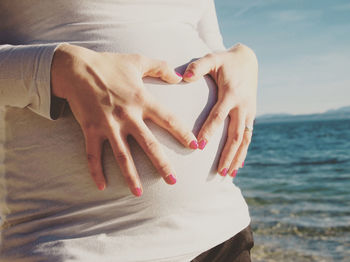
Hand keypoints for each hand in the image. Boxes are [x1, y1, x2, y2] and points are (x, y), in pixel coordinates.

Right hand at [51, 44, 197, 195]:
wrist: (75, 67)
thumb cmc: (109, 64)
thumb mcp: (138, 61)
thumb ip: (161, 68)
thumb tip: (180, 77)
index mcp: (141, 99)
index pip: (168, 119)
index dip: (183, 133)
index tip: (195, 146)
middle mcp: (127, 115)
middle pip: (149, 145)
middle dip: (162, 164)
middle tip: (173, 181)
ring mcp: (108, 125)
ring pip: (122, 155)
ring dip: (130, 175)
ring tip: (139, 193)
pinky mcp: (90, 130)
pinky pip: (93, 155)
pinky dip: (96, 171)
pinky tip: (102, 186)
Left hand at [183, 43, 257, 176]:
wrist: (248, 60)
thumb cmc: (225, 61)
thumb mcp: (212, 59)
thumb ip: (197, 67)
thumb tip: (182, 77)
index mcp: (231, 94)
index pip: (218, 116)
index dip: (209, 131)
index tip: (199, 146)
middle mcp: (243, 106)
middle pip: (236, 134)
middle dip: (228, 154)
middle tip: (218, 171)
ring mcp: (249, 112)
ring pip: (245, 139)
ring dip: (237, 157)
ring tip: (228, 175)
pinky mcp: (251, 115)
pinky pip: (248, 136)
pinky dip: (243, 152)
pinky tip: (237, 166)